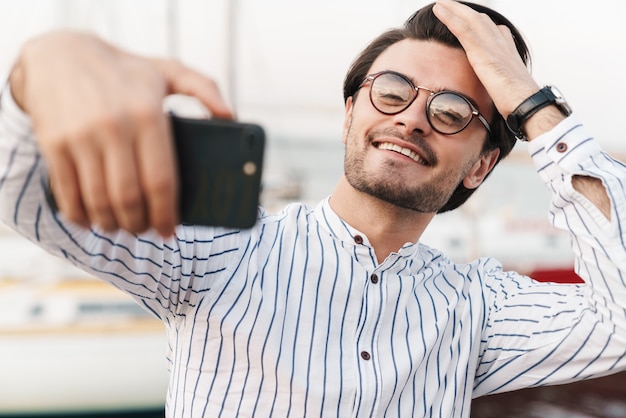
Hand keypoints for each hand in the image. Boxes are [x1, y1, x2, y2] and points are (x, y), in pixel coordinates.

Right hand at [10, 30, 232, 235]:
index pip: (161, 180)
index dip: (167, 214)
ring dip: (112, 225)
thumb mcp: (167, 70)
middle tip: (146, 231)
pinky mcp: (53, 144)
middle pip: (130, 198)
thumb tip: (230, 116)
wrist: (59, 53)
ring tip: (121, 227)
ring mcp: (81, 137)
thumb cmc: (123, 70)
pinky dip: (80, 216)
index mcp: (148, 114)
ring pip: (99, 201)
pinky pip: (67, 194)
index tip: (171, 230)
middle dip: (140, 225)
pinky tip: (90, 220)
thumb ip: (204, 88)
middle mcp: (114, 127)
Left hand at [432, 0, 566, 139]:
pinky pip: (462, 29)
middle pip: (481, 20)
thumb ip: (501, 85)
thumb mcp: (509, 90)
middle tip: (449, 5)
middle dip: (464, 11)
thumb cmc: (519, 104)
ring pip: (470, 19)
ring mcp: (492, 46)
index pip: (493, 30)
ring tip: (440, 4)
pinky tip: (439, 10)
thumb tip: (500, 95)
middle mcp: (501, 43)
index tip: (469, 18)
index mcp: (508, 51)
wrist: (526, 104)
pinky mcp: (482, 52)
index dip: (480, 22)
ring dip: (453, 9)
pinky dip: (450, 17)